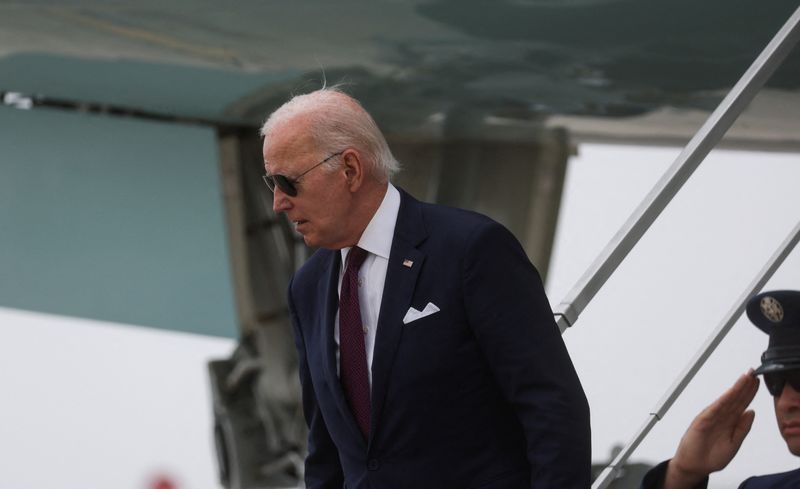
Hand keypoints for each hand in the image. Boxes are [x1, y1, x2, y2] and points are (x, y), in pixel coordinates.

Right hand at [663, 371, 758, 488]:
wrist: (695, 465)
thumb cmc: (712, 456)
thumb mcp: (734, 444)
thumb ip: (743, 428)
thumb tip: (752, 411)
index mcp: (730, 421)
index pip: (742, 403)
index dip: (749, 392)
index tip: (757, 380)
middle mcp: (721, 416)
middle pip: (735, 398)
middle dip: (744, 385)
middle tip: (752, 371)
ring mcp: (712, 417)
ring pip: (726, 400)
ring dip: (736, 388)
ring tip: (746, 377)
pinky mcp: (703, 421)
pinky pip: (715, 409)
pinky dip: (723, 400)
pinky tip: (731, 393)